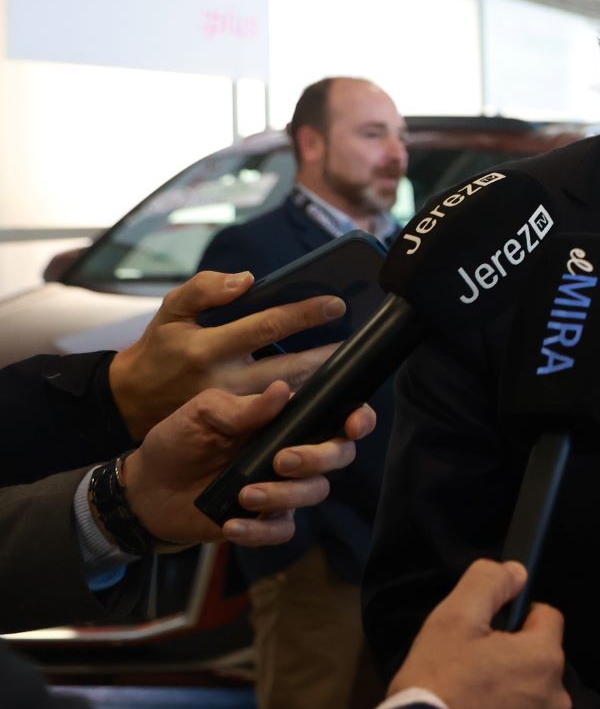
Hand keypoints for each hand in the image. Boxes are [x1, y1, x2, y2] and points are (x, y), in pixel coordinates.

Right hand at [109, 270, 343, 438]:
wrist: (130, 401)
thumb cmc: (159, 349)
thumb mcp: (170, 311)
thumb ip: (203, 289)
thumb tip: (246, 279)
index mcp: (207, 348)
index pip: (266, 327)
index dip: (303, 315)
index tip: (336, 305)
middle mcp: (222, 381)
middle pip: (288, 368)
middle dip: (327, 356)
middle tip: (360, 341)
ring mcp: (231, 409)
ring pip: (288, 398)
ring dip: (322, 383)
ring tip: (354, 366)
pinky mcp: (235, 429)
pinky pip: (277, 418)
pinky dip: (304, 406)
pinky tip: (331, 394)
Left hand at [122, 385, 368, 546]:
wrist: (146, 489)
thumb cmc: (178, 441)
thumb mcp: (202, 414)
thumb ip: (243, 408)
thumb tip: (283, 391)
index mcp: (285, 421)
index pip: (337, 416)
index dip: (358, 419)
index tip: (352, 425)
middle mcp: (293, 452)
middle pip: (338, 455)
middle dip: (318, 458)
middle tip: (281, 461)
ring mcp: (282, 487)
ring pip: (314, 493)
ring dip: (284, 494)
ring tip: (245, 494)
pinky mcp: (266, 519)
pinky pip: (283, 530)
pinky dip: (260, 529)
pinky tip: (232, 523)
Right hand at [387, 560, 570, 708]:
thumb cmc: (437, 684)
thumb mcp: (453, 619)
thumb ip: (488, 583)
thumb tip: (517, 571)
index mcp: (544, 658)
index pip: (546, 617)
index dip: (516, 619)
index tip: (487, 633)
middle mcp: (557, 701)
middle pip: (539, 665)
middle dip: (512, 663)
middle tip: (469, 673)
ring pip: (531, 705)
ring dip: (509, 703)